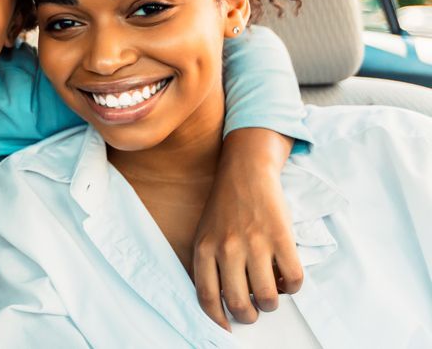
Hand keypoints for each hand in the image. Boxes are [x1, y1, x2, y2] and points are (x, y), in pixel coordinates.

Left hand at [192, 128, 303, 328]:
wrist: (245, 171)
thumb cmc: (225, 207)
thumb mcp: (205, 234)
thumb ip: (208, 264)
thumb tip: (220, 302)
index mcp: (204, 249)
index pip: (207, 297)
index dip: (218, 319)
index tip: (227, 327)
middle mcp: (227, 248)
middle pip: (239, 303)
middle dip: (249, 315)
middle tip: (254, 310)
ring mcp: (255, 243)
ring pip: (268, 297)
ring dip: (272, 303)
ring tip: (271, 293)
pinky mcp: (281, 238)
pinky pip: (294, 280)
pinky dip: (293, 287)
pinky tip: (286, 277)